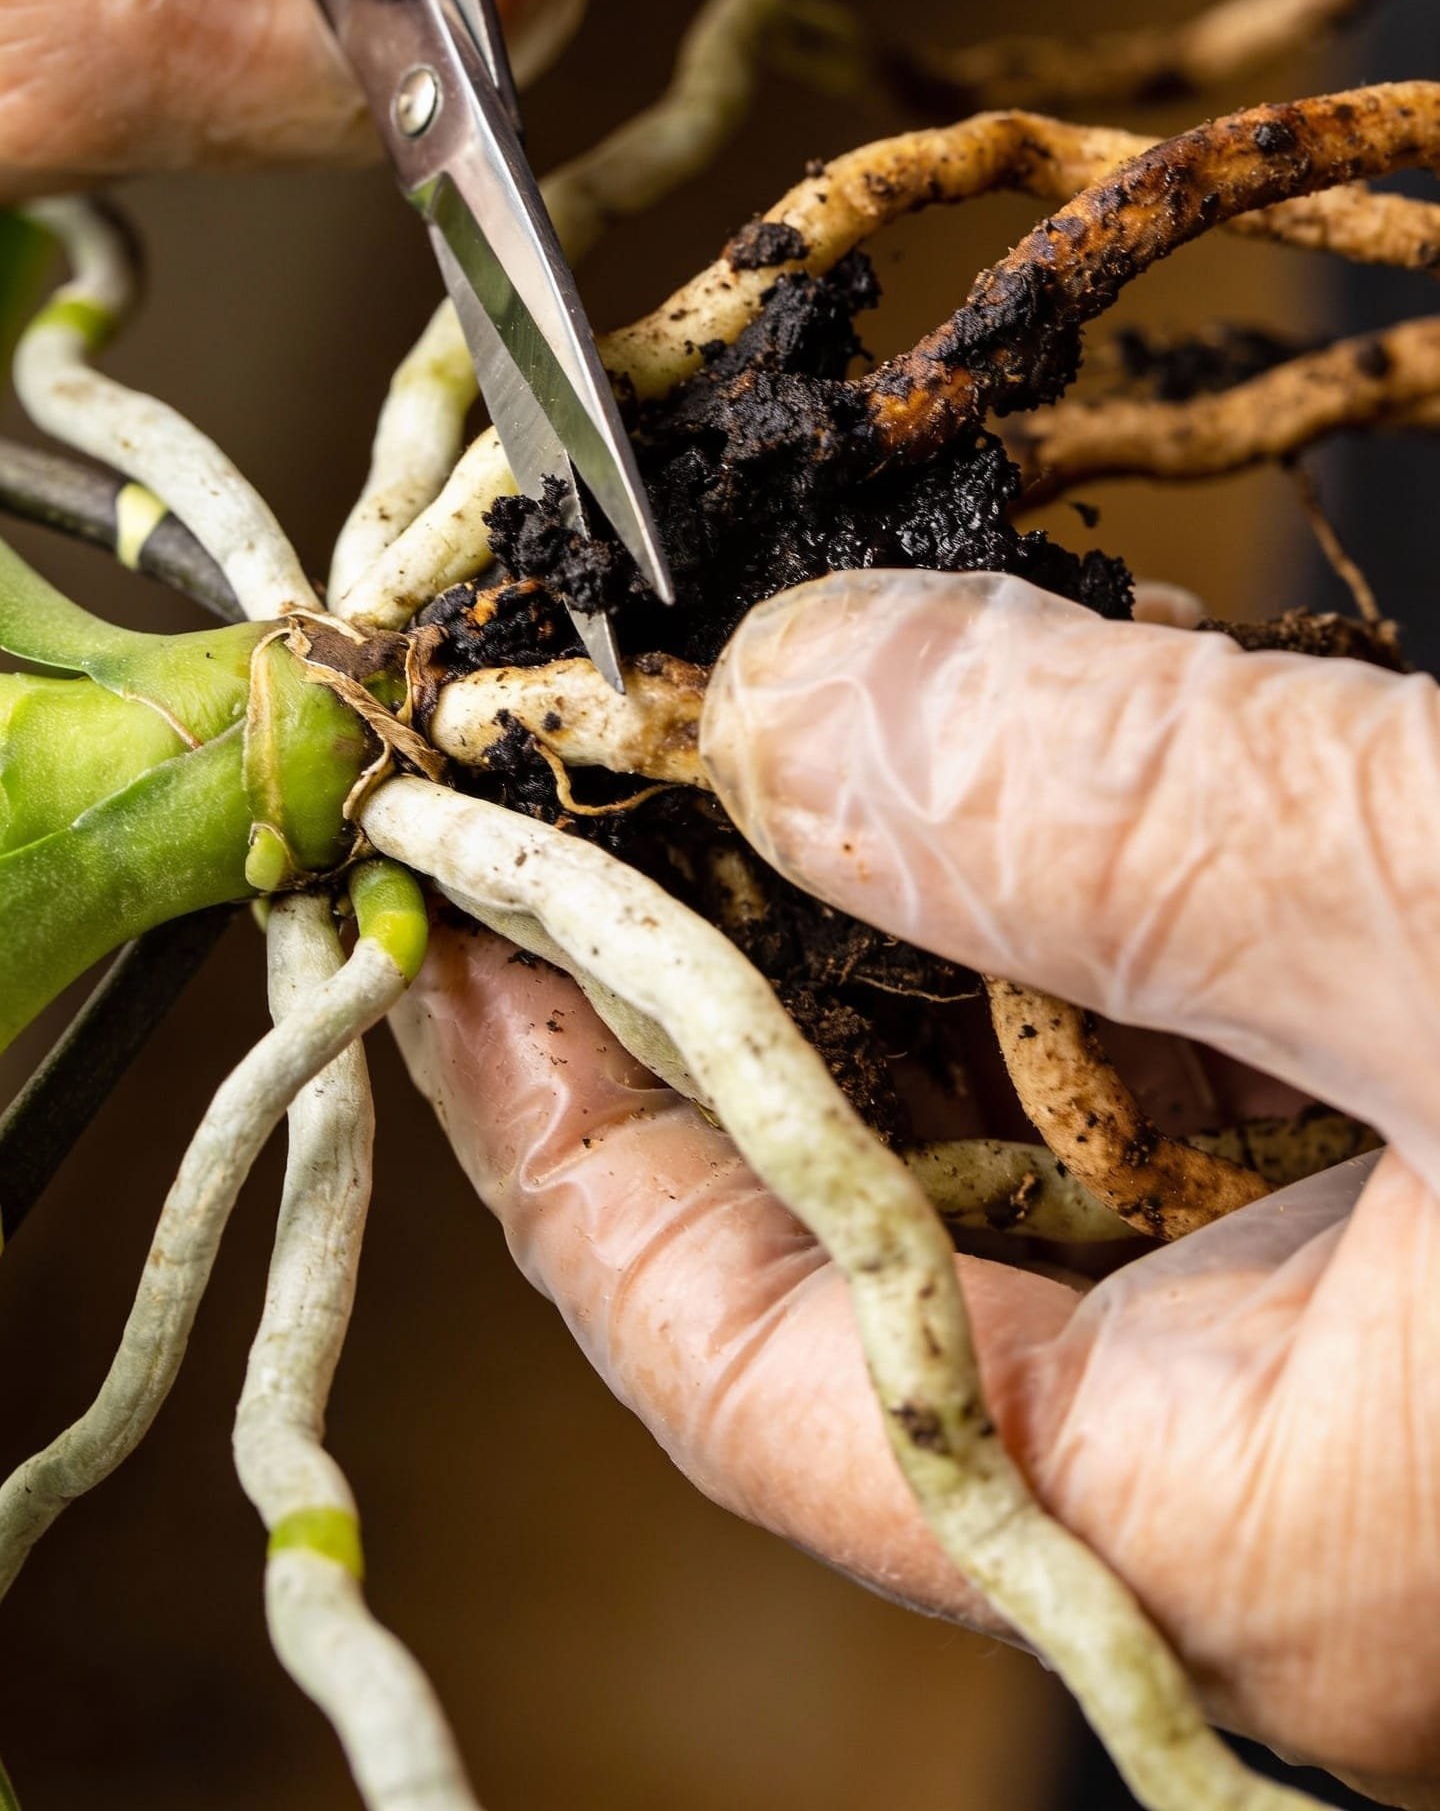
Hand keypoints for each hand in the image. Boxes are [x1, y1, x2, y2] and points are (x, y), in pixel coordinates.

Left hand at [396, 570, 1439, 1810]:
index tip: (458, 908)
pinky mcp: (1424, 1232)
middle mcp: (1273, 1489)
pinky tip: (1093, 740)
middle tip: (620, 757)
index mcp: (1245, 1539)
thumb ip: (1120, 824)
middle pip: (868, 1240)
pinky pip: (1190, 1090)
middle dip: (739, 967)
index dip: (564, 1127)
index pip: (754, 1372)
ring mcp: (1352, 1360)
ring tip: (830, 707)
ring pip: (1031, 1146)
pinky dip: (1106, 920)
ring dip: (926, 909)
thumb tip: (787, 698)